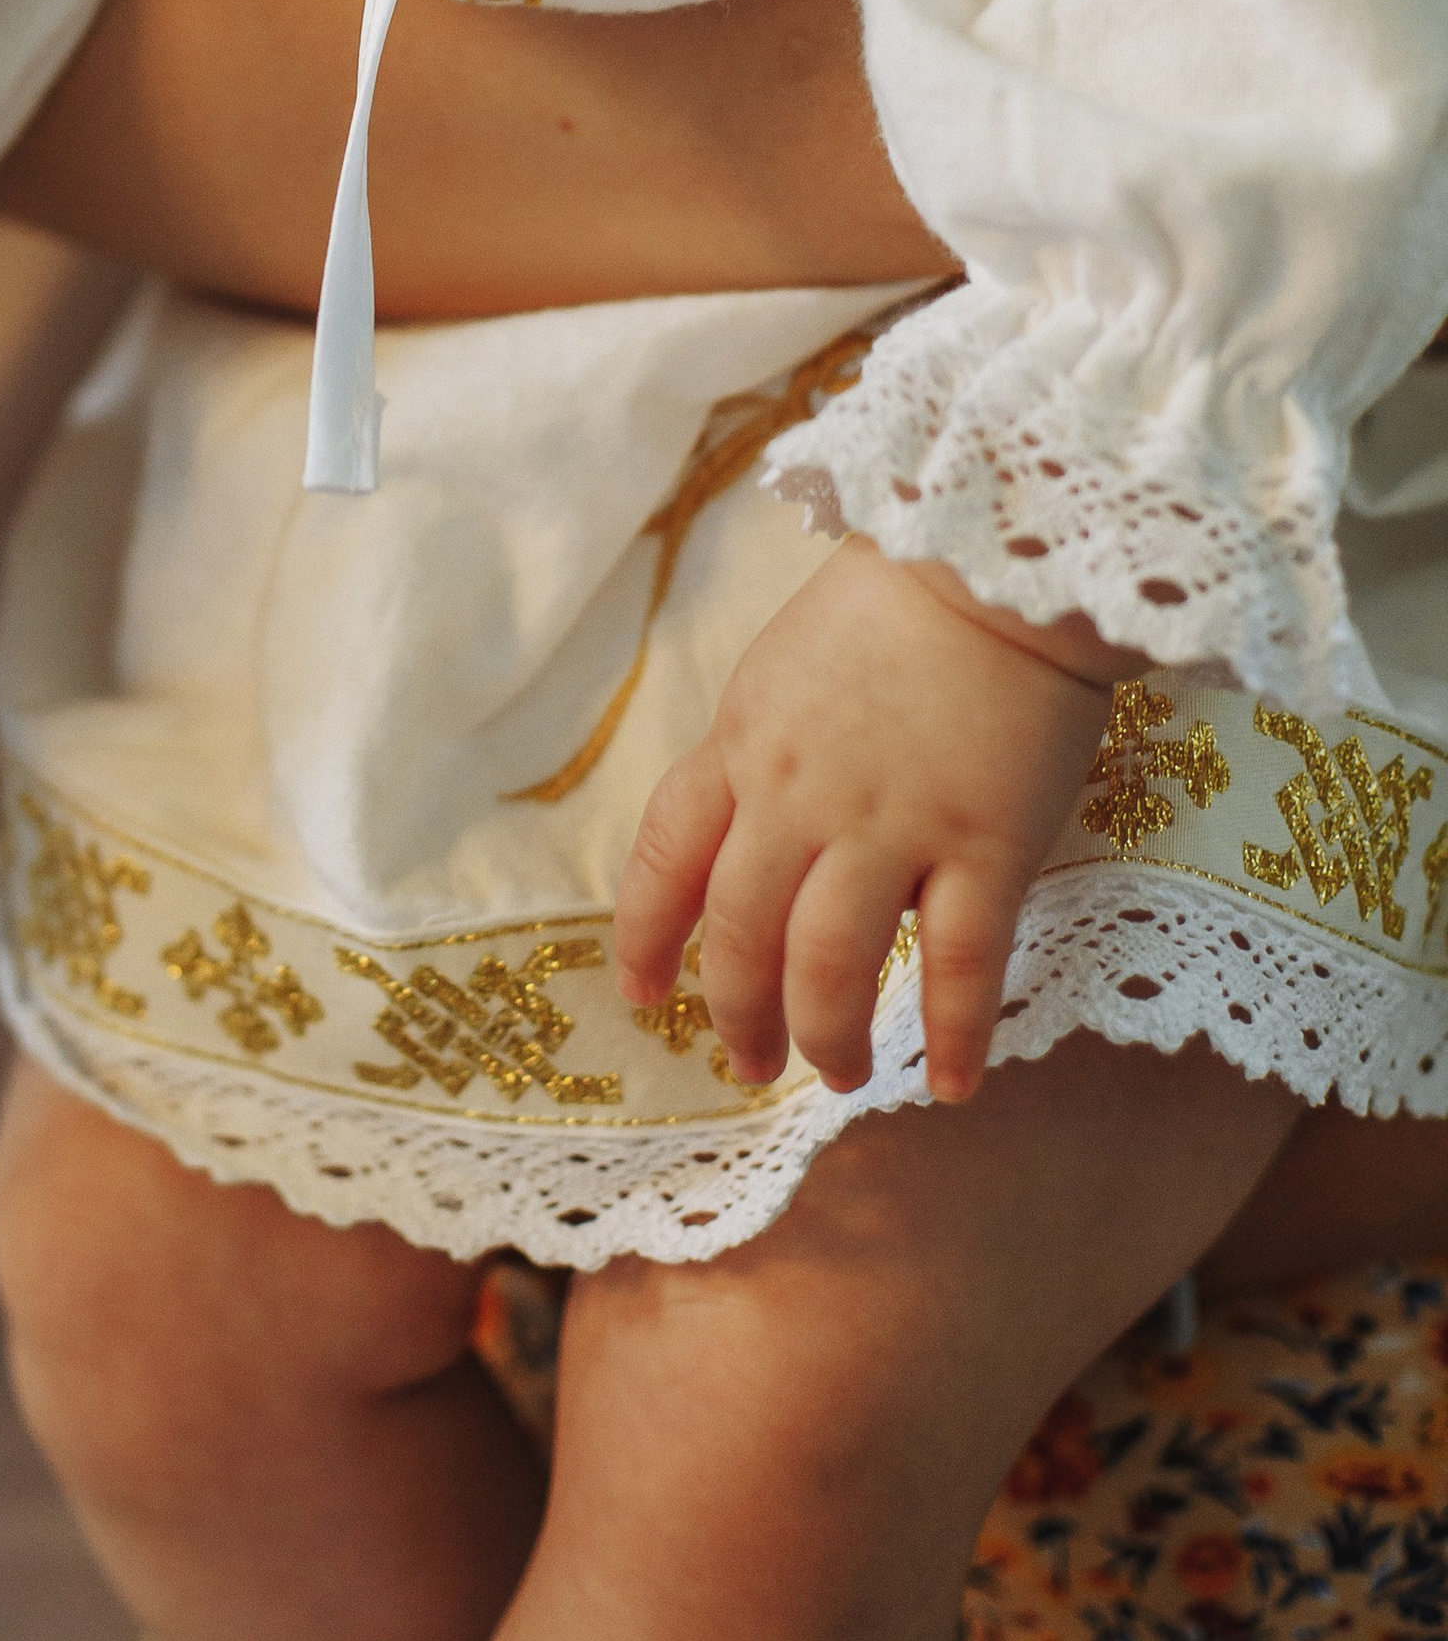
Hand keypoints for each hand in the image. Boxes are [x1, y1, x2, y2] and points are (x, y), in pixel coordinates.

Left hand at [614, 539, 1118, 1102]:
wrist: (1001, 555)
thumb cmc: (899, 601)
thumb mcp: (785, 666)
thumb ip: (760, 749)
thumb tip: (744, 828)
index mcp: (743, 744)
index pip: (666, 856)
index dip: (644, 933)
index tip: (640, 993)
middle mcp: (799, 796)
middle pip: (742, 934)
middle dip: (737, 1015)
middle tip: (749, 1065)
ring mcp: (892, 825)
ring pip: (830, 966)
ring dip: (827, 1036)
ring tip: (836, 1074)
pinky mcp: (986, 845)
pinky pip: (961, 965)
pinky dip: (953, 1035)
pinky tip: (952, 1085)